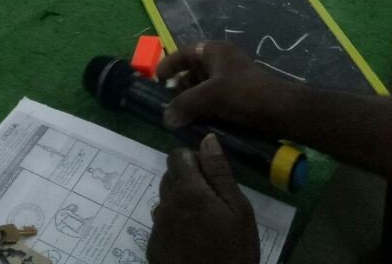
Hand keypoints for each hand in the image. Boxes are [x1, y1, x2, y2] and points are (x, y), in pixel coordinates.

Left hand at [147, 135, 259, 263]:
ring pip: (165, 200)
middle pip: (170, 176)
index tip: (211, 176)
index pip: (178, 155)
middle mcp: (165, 204)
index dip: (195, 160)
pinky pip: (162, 223)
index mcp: (188, 191)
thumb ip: (220, 173)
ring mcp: (156, 227)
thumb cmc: (234, 254)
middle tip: (212, 201)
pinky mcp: (153, 247)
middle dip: (188, 180)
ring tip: (203, 224)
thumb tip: (207, 139)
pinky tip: (192, 242)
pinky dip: (174, 224)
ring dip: (180, 202)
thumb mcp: (239, 211)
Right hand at [159, 42, 296, 134]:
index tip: (155, 80)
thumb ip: (185, 104)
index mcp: (214, 52)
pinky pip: (211, 103)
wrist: (280, 111)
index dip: (169, 65)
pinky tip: (193, 126)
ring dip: (189, 104)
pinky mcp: (234, 99)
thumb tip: (165, 117)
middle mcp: (220, 63)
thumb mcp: (212, 95)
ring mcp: (228, 81)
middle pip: (191, 73)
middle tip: (165, 107)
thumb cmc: (246, 93)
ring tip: (177, 120)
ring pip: (201, 91)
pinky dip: (201, 112)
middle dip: (177, 90)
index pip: (184, 53)